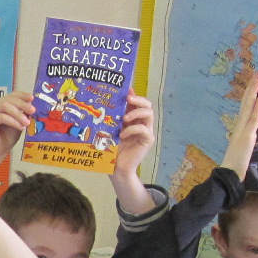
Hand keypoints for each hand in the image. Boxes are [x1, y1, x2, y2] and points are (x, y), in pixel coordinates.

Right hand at [0, 90, 34, 161]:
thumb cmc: (7, 137)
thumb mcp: (18, 122)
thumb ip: (23, 113)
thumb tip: (32, 105)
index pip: (12, 95)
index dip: (22, 95)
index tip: (32, 99)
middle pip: (9, 99)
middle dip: (22, 104)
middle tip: (33, 111)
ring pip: (5, 106)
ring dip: (18, 114)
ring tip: (27, 122)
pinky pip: (1, 117)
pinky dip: (13, 121)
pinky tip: (20, 127)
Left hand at [108, 94, 157, 215]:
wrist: (115, 167)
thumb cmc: (110, 148)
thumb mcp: (109, 129)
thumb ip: (112, 116)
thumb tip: (109, 100)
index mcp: (133, 119)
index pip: (138, 102)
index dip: (134, 94)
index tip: (126, 90)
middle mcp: (141, 123)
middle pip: (147, 105)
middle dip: (138, 100)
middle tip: (128, 100)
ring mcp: (146, 131)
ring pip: (149, 114)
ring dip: (136, 113)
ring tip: (124, 118)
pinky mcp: (147, 140)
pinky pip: (144, 129)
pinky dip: (133, 129)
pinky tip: (123, 134)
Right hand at [222, 74, 257, 178]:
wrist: (228, 174)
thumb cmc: (235, 164)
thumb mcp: (243, 148)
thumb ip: (246, 138)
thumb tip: (250, 132)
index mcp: (240, 128)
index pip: (245, 108)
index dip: (249, 95)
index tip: (254, 82)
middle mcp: (240, 126)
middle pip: (246, 103)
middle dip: (251, 88)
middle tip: (257, 73)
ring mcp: (243, 131)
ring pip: (248, 108)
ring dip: (253, 93)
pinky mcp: (246, 137)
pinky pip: (252, 121)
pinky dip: (256, 109)